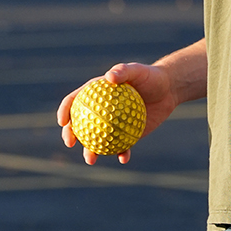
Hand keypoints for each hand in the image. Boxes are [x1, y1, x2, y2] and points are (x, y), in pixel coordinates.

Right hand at [57, 62, 180, 164]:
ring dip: (90, 151)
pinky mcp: (127, 135)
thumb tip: (108, 77)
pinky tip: (123, 158)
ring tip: (90, 159)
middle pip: (79, 124)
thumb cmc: (150, 76)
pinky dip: (121, 153)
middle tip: (70, 143)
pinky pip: (121, 147)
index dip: (64, 111)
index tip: (62, 122)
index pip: (74, 101)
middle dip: (70, 135)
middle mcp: (101, 111)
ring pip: (97, 140)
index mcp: (96, 94)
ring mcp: (112, 125)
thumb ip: (123, 71)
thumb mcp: (137, 70)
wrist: (168, 90)